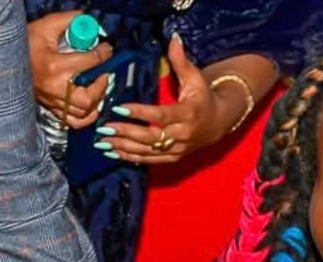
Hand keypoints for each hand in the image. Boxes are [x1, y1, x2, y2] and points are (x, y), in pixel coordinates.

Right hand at [27, 11, 111, 128]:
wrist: (4, 59)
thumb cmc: (24, 44)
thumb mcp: (45, 27)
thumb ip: (67, 21)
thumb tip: (86, 20)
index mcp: (55, 67)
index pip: (89, 62)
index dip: (103, 54)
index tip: (107, 50)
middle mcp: (55, 88)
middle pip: (89, 97)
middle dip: (101, 86)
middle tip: (103, 74)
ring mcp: (53, 101)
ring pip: (84, 112)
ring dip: (96, 101)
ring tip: (98, 88)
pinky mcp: (51, 108)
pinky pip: (74, 122)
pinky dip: (87, 117)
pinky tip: (91, 106)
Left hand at [94, 34, 227, 164]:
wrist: (219, 123)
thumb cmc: (203, 97)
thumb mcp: (195, 78)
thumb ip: (181, 61)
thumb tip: (173, 39)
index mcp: (188, 114)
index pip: (161, 115)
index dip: (140, 113)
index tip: (120, 109)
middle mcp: (182, 134)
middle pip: (152, 137)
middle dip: (127, 133)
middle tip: (105, 127)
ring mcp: (177, 149)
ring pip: (149, 152)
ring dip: (125, 147)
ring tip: (103, 142)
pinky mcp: (173, 157)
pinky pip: (150, 160)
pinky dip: (132, 158)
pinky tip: (114, 153)